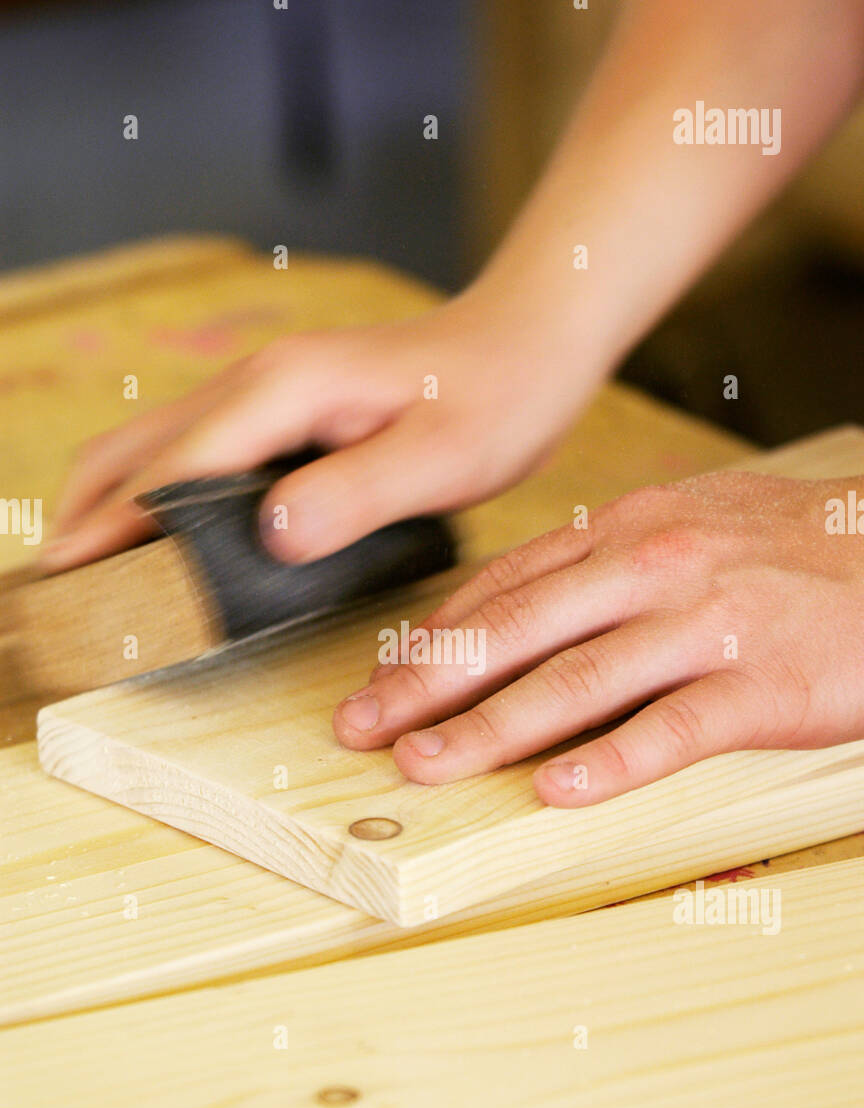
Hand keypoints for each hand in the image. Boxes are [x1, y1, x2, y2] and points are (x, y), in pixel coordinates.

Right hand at [41, 292, 580, 573]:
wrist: (527, 342)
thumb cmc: (496, 399)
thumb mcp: (440, 460)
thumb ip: (354, 498)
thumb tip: (269, 536)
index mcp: (282, 391)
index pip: (168, 469)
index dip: (113, 531)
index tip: (71, 587)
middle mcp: (255, 382)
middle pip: (131, 447)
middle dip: (84, 515)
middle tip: (60, 590)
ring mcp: (263, 389)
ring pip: (151, 444)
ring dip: (109, 502)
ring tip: (89, 571)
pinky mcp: (280, 406)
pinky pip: (190, 448)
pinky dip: (151, 490)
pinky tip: (160, 534)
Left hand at [334, 471, 863, 805]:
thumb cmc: (792, 556)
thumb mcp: (688, 532)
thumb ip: (603, 570)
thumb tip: (518, 618)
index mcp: (629, 531)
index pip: (504, 588)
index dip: (430, 641)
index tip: (376, 684)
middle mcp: (654, 567)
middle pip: (518, 630)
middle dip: (428, 684)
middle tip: (363, 730)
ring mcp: (707, 622)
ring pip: (578, 680)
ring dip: (491, 728)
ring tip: (427, 766)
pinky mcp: (763, 682)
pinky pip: (675, 728)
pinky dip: (611, 762)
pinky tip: (557, 790)